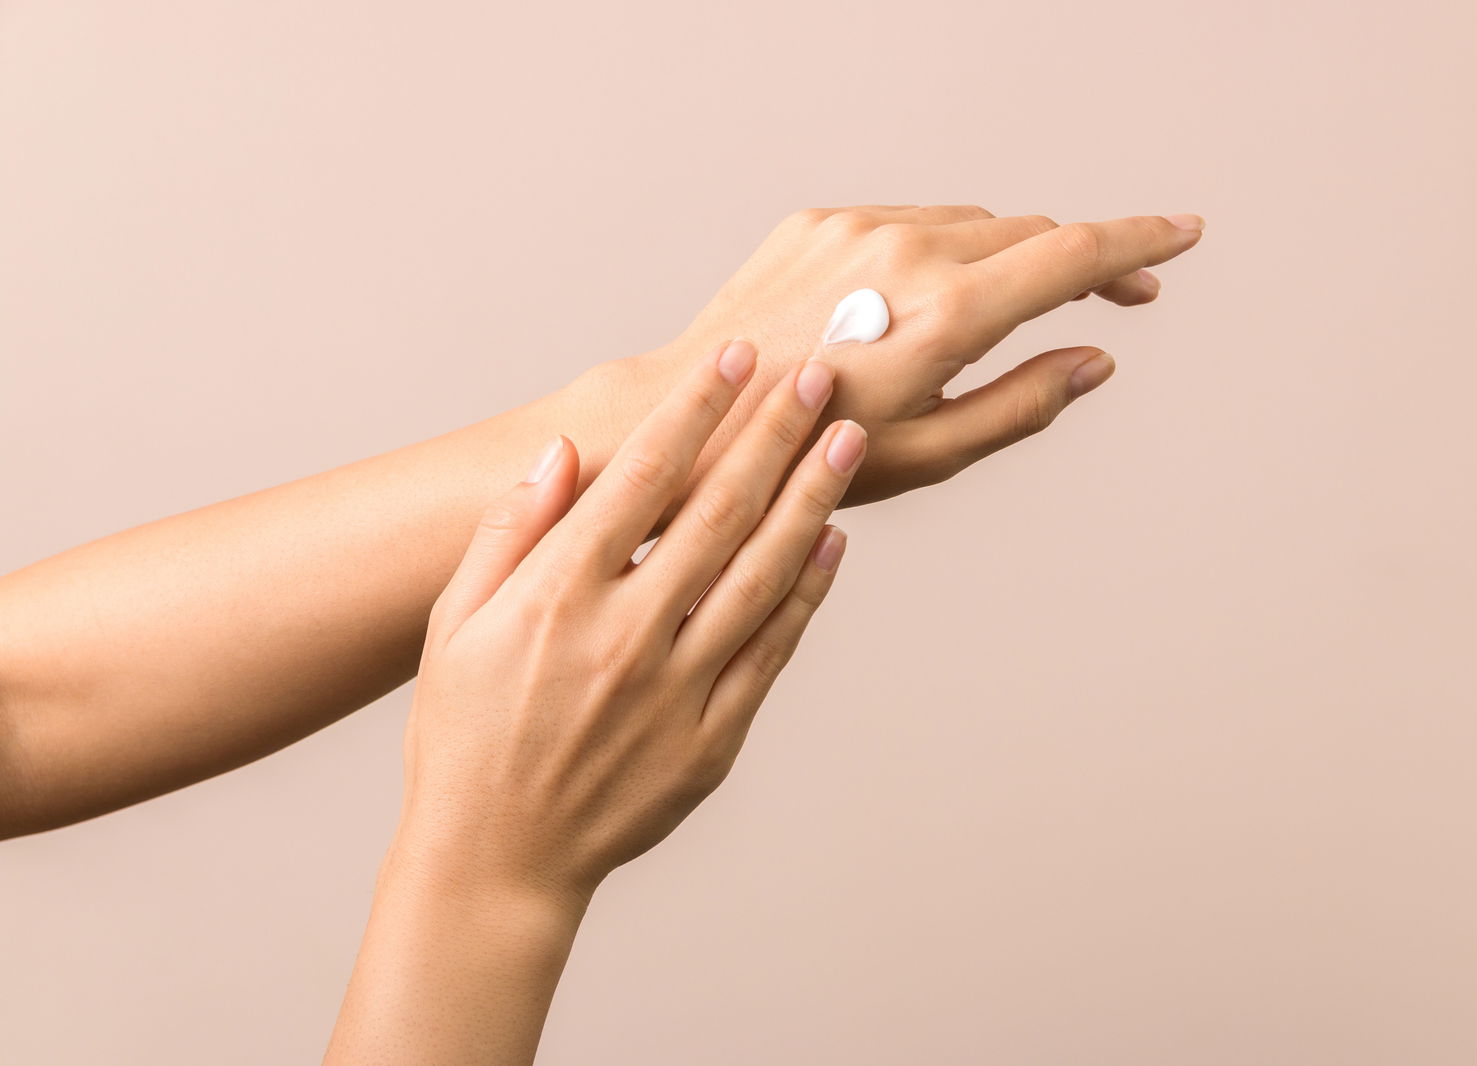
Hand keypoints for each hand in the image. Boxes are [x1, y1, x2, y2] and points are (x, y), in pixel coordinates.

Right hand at [397, 339, 859, 904]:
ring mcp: (676, 690)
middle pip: (720, 512)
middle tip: (823, 373)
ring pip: (763, 574)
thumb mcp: (455, 626)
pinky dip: (808, 593)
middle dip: (776, 432)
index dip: (695, 408)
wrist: (496, 861)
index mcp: (557, 597)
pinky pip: (773, 652)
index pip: (642, 478)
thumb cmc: (464, 735)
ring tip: (849, 437)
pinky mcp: (711, 740)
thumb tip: (564, 454)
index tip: (735, 356)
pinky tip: (835, 541)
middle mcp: (625, 635)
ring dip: (812, 498)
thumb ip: (510, 533)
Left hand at [638, 204, 1205, 502]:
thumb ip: (1024, 403)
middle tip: (1118, 300)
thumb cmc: (806, 454)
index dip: (1140, 244)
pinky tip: (926, 298)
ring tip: (1009, 313)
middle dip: (1084, 261)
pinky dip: (942, 247)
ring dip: (1010, 255)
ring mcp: (856, 227)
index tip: (1185, 234)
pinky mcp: (817, 219)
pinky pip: (909, 220)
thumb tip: (1094, 361)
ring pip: (972, 221)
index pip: (1072, 257)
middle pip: (1031, 233)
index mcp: (944, 314)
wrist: (693, 419)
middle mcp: (904, 251)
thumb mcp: (930, 453)